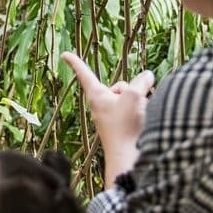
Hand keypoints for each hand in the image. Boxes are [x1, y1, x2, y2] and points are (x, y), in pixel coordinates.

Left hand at [62, 52, 153, 187]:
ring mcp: (114, 116)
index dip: (76, 62)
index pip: (85, 74)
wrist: (129, 158)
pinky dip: (144, 113)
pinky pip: (139, 111)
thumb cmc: (125, 126)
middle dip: (134, 91)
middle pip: (123, 86)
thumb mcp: (135, 96)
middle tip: (131, 108)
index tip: (64, 54)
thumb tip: (148, 76)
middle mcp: (102, 105)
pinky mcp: (124, 125)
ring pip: (134, 98)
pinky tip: (143, 126)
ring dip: (141, 103)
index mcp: (96, 96)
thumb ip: (142, 81)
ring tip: (138, 119)